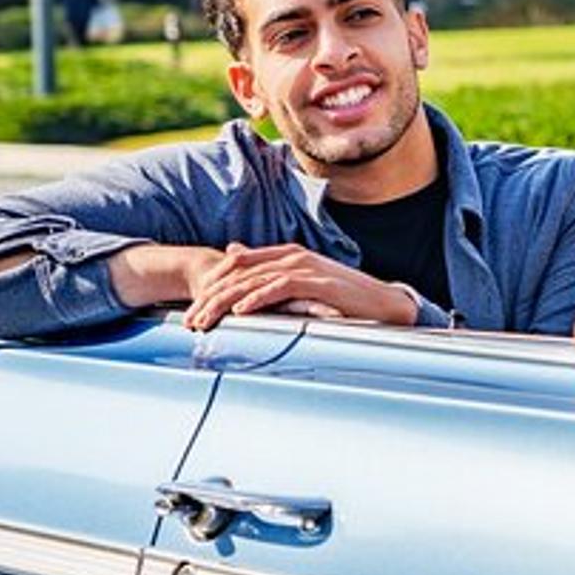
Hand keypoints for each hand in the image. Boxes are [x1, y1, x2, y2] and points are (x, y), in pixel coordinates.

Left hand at [177, 243, 420, 330]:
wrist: (384, 305)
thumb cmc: (344, 300)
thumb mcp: (303, 285)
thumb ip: (271, 274)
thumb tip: (234, 253)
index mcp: (287, 255)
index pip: (238, 266)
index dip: (212, 286)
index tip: (193, 310)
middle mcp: (293, 256)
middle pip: (240, 274)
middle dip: (211, 298)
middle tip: (190, 321)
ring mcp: (306, 267)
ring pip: (254, 281)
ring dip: (226, 302)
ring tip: (206, 320)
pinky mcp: (318, 282)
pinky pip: (281, 288)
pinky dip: (258, 298)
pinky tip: (241, 311)